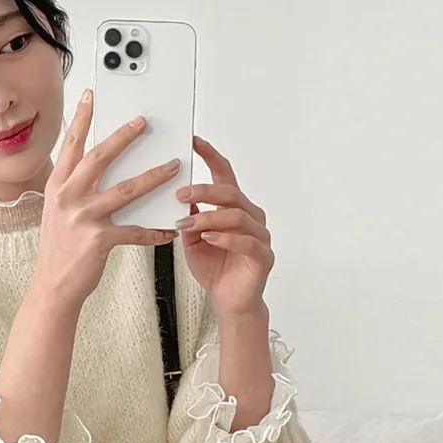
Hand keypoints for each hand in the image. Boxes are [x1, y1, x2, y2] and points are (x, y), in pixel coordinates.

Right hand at [33, 90, 182, 311]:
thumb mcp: (59, 210)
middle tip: (144, 122)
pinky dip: (154, 230)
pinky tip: (169, 229)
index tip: (91, 96)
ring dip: (154, 176)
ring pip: (126, 190)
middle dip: (124, 137)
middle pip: (101, 157)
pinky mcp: (99, 240)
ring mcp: (84, 218)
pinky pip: (134, 231)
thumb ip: (75, 187)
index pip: (72, 144)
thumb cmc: (59, 248)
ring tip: (173, 167)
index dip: (82, 119)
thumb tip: (98, 165)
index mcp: (58, 185)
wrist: (53, 285)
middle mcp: (68, 197)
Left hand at [175, 136, 273, 317]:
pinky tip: (209, 238)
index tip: (194, 141)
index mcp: (233, 208)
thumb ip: (189, 218)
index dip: (210, 156)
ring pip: (236, 216)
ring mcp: (259, 236)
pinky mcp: (263, 256)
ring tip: (188, 225)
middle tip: (181, 195)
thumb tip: (179, 196)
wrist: (229, 302)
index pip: (224, 175)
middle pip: (231, 193)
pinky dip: (226, 238)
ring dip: (209, 219)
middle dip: (204, 191)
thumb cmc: (214, 269)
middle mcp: (250, 217)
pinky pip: (247, 241)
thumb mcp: (192, 239)